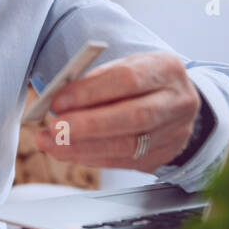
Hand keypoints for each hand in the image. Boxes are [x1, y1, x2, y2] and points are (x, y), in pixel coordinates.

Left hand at [32, 51, 198, 170]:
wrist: (177, 102)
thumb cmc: (143, 81)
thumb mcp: (125, 66)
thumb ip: (96, 80)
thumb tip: (59, 100)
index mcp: (166, 69)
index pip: (128, 80)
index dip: (89, 93)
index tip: (57, 101)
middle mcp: (176, 103)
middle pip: (133, 117)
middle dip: (88, 126)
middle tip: (54, 129)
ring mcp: (173, 134)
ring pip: (127, 146)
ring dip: (83, 147)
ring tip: (52, 143)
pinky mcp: (162, 157)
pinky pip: (122, 162)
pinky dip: (91, 157)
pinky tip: (70, 151)